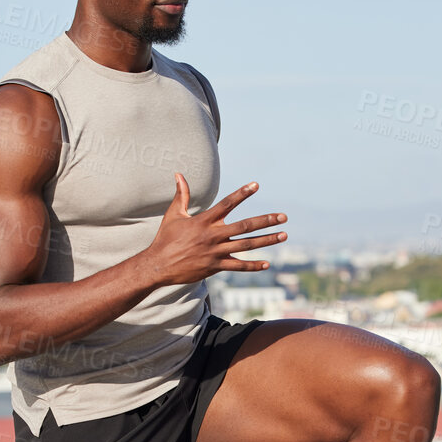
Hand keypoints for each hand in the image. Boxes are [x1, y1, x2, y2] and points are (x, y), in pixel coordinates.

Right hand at [145, 176, 286, 287]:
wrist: (158, 265)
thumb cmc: (165, 238)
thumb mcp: (173, 215)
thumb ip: (181, 194)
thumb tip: (179, 174)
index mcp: (204, 220)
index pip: (227, 203)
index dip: (242, 193)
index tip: (256, 185)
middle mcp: (212, 235)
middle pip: (245, 226)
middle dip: (266, 221)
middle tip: (283, 217)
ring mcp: (215, 252)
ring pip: (246, 245)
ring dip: (266, 240)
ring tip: (283, 235)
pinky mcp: (214, 267)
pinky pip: (237, 266)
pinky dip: (252, 265)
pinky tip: (266, 263)